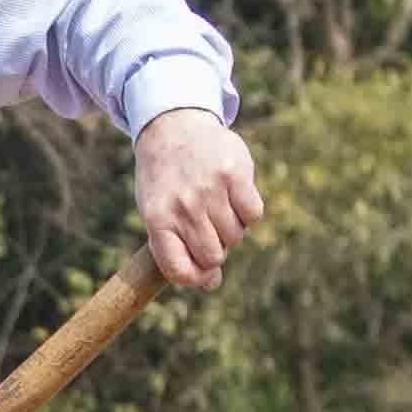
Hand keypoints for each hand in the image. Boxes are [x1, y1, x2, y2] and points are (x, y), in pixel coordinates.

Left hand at [132, 108, 263, 294]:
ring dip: (231, 228)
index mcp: (158, 219)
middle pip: (214, 257)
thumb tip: (212, 284)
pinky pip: (254, 215)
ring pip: (236, 237)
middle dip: (215, 248)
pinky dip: (248, 212)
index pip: (178, 270)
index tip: (205, 275)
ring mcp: (209, 189)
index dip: (196, 279)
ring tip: (217, 205)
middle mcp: (183, 206)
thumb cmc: (166, 180)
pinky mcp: (235, 173)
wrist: (173, 126)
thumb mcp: (157, 212)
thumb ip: (177, 250)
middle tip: (207, 226)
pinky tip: (234, 196)